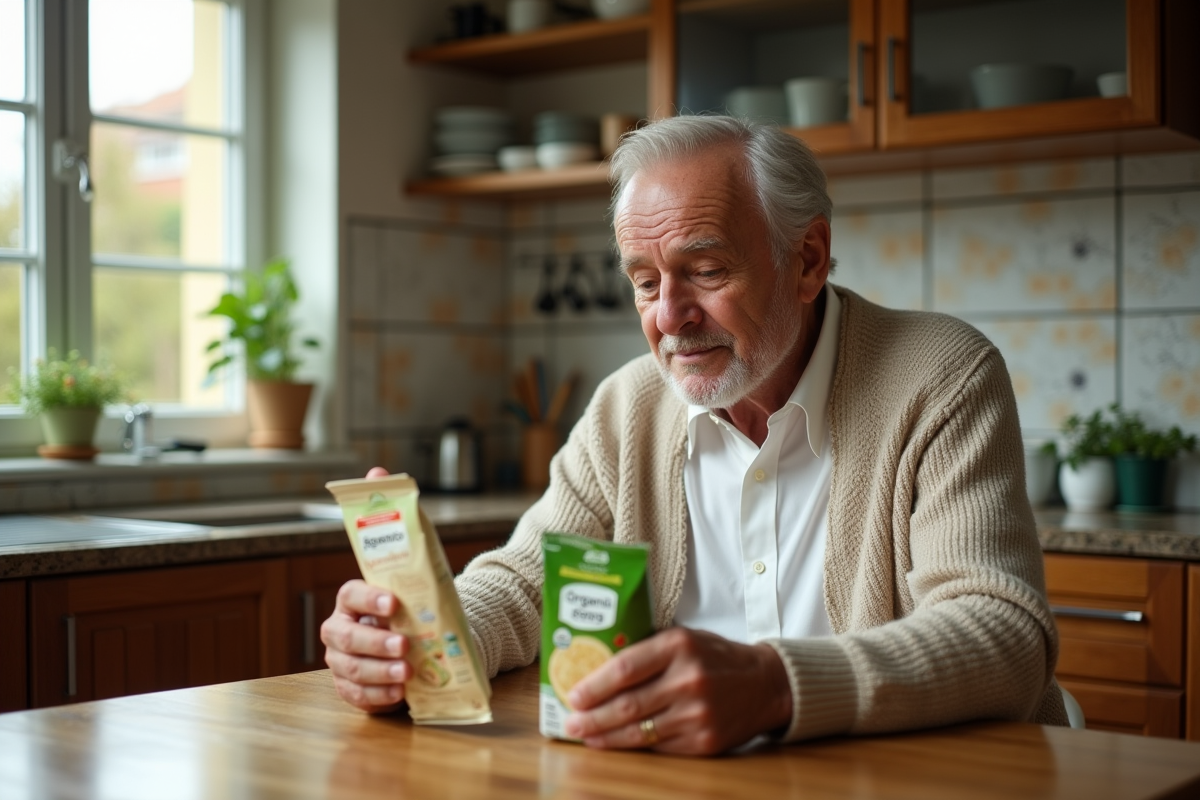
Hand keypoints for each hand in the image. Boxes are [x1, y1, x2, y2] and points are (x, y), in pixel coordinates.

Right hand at [320, 466, 412, 711]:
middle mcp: (341, 628)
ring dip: (378, 672)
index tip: (393, 604)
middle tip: (403, 645)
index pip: (350, 595)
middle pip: (343, 637)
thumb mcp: (411, 560)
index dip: (368, 600)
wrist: (422, 638)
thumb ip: (396, 519)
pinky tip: (398, 694)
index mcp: (353, 597)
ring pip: (349, 669)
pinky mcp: (354, 688)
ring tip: (407, 672)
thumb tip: (378, 469)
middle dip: (372, 642)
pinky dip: (377, 696)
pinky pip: (357, 696)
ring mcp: (344, 660)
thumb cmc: (411, 598)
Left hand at [562, 627, 792, 755]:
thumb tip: (597, 669)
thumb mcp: (685, 639)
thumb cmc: (716, 657)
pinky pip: (659, 747)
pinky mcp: (705, 741)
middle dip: (592, 717)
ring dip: (606, 737)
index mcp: (679, 646)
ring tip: (585, 736)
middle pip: (627, 705)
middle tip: (571, 722)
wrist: (766, 684)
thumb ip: (648, 651)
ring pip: (640, 731)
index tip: (574, 695)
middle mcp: (688, 680)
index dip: (595, 685)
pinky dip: (634, 747)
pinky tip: (616, 743)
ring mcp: (698, 714)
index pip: (626, 668)